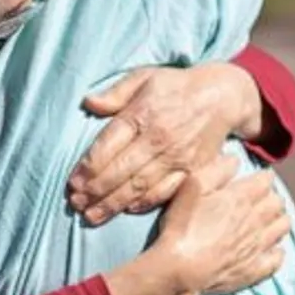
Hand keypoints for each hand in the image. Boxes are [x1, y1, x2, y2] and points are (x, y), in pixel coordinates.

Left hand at [68, 63, 262, 224]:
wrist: (222, 97)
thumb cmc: (176, 86)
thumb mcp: (144, 78)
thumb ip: (115, 94)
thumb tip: (88, 103)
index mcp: (141, 115)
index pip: (106, 146)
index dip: (86, 168)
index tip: (72, 184)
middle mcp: (157, 139)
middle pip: (119, 171)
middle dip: (94, 192)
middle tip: (75, 205)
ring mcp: (176, 157)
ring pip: (139, 187)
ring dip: (113, 204)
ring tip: (92, 216)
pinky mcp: (192, 170)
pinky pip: (165, 192)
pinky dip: (144, 203)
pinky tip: (126, 211)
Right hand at [154, 156, 287, 294]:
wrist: (179, 270)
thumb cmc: (181, 226)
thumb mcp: (191, 188)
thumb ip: (215, 170)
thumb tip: (235, 160)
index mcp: (241, 198)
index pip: (266, 180)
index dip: (262, 177)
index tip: (255, 178)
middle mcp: (256, 220)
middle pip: (278, 202)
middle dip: (271, 197)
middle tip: (259, 199)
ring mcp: (258, 246)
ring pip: (283, 227)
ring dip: (277, 220)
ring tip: (265, 221)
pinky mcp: (255, 269)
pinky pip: (278, 258)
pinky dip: (276, 251)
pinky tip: (267, 249)